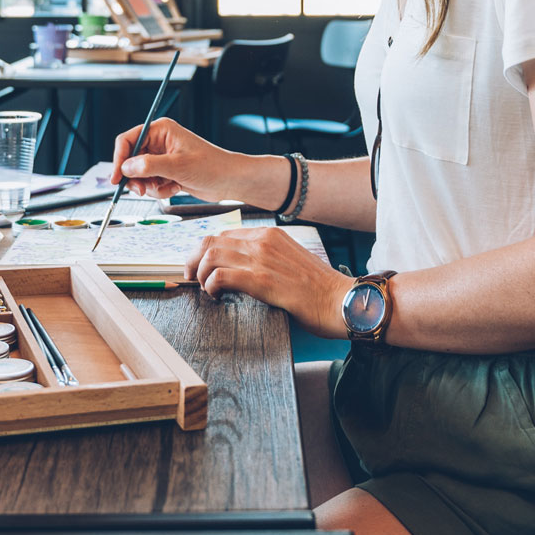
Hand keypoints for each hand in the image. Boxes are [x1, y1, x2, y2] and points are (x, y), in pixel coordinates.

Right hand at [112, 118, 261, 201]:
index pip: (128, 140)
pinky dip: (159, 190)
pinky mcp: (166, 172)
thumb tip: (126, 167)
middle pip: (130, 160)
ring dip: (149, 186)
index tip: (116, 177)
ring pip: (139, 175)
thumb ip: (149, 166)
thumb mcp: (178, 166)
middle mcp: (159, 142)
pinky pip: (150, 183)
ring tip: (167, 188)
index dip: (119, 158)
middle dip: (136, 177)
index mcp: (161, 130)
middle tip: (142, 190)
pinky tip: (175, 188)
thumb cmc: (211, 166)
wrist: (230, 181)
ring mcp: (162, 158)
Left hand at [186, 226, 354, 339]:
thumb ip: (267, 257)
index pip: (224, 234)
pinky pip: (220, 276)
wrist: (342, 301)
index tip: (200, 266)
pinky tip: (217, 296)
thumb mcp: (291, 260)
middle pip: (211, 241)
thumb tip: (241, 268)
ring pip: (210, 256)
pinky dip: (210, 286)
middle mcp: (263, 241)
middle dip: (194, 260)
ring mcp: (262, 259)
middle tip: (192, 278)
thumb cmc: (319, 288)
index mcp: (270, 234)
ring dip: (201, 275)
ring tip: (207, 290)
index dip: (206, 250)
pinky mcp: (261, 281)